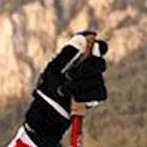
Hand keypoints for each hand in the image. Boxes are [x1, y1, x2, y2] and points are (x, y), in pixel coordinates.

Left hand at [23, 32, 108, 146]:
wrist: (46, 110)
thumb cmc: (47, 86)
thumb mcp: (52, 68)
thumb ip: (67, 53)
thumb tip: (83, 37)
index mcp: (81, 58)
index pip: (98, 46)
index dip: (99, 45)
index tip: (94, 44)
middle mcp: (91, 68)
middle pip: (99, 63)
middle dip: (83, 70)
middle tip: (67, 76)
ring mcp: (96, 82)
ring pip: (97, 79)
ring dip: (78, 85)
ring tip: (62, 91)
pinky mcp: (97, 96)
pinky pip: (99, 93)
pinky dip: (85, 95)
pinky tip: (74, 99)